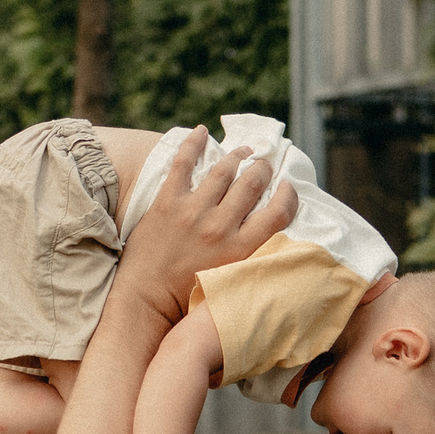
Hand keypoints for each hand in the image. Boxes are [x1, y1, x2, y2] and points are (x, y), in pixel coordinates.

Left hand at [109, 128, 297, 325]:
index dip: (288, 195)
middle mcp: (219, 227)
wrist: (146, 301)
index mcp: (239, 249)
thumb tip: (268, 233)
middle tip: (263, 166)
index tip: (287, 188)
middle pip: (252, 183)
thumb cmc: (189, 298)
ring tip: (243, 152)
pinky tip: (202, 132)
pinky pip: (182, 162)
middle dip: (262, 169)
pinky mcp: (167, 202)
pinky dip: (193, 143)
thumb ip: (250, 256)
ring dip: (237, 156)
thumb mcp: (231, 281)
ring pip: (223, 169)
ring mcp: (192, 212)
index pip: (278, 212)